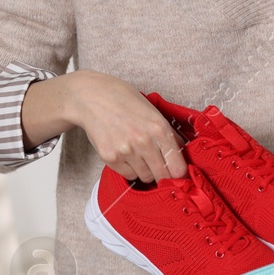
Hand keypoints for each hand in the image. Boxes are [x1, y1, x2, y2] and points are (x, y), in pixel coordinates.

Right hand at [58, 71, 187, 183]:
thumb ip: (168, 132)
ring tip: (139, 155)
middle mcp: (144, 142)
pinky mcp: (110, 158)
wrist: (92, 97)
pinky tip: (127, 155)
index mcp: (160, 128)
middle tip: (160, 168)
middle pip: (163, 176)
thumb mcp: (152, 110)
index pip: (178, 167)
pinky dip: (130, 169)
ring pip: (146, 177)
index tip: (178, 174)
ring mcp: (126, 151)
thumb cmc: (123, 100)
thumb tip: (181, 152)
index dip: (180, 174)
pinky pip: (129, 175)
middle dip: (163, 174)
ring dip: (146, 170)